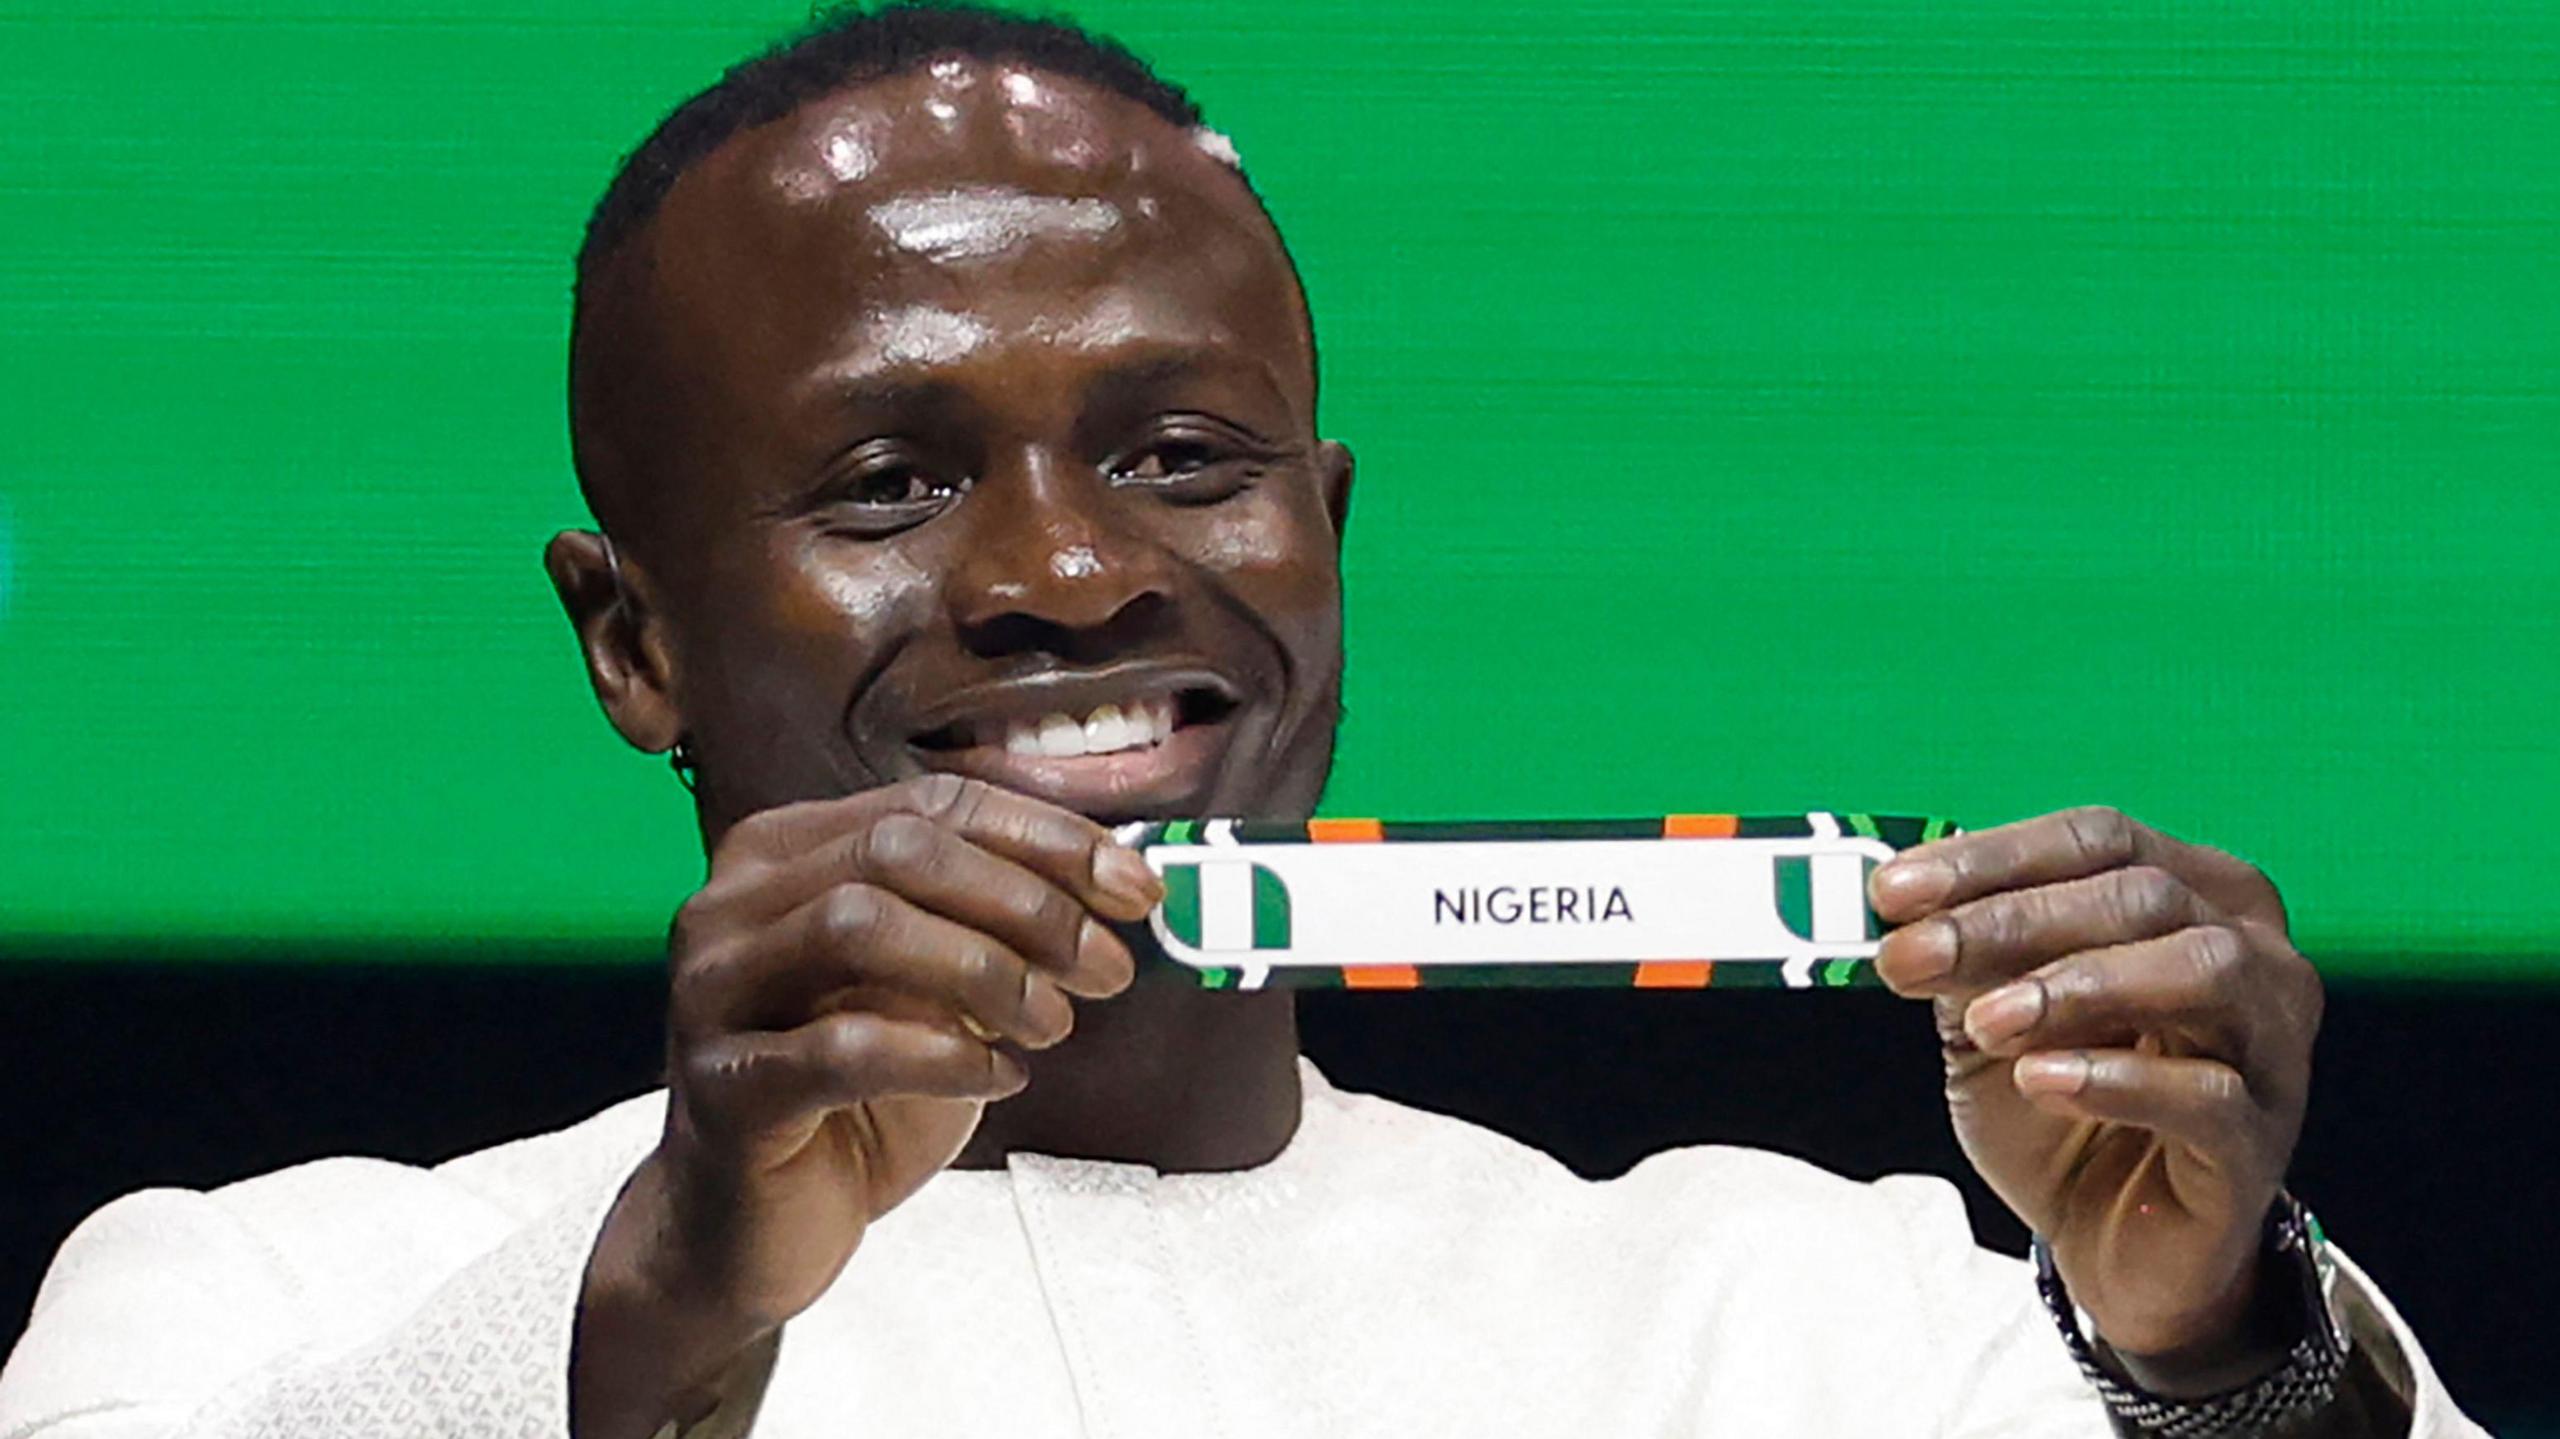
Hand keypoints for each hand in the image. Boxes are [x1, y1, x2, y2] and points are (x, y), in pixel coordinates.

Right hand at [572, 774, 1162, 1437]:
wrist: (751, 1228)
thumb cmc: (854, 1098)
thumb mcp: (937, 994)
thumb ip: (1001, 930)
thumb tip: (1123, 891)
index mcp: (785, 854)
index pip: (932, 804)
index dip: (1048, 839)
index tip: (1136, 890)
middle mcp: (732, 906)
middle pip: (897, 849)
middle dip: (1026, 902)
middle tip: (1108, 965)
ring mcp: (714, 993)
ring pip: (858, 926)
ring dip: (985, 970)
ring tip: (1054, 1023)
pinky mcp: (724, 1088)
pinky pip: (843, 1046)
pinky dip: (944, 1055)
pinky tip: (1000, 1076)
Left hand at [1870, 806, 2323, 1370]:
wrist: (2110, 1239)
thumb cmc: (2060, 1102)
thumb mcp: (1991, 1015)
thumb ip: (1963, 956)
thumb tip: (1901, 901)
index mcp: (2192, 891)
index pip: (2098, 840)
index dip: (1993, 856)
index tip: (1892, 891)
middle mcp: (2251, 950)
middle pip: (2140, 895)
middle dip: (2011, 921)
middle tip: (1910, 955)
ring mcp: (2270, 1042)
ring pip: (2200, 970)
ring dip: (2079, 985)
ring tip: (1988, 1021)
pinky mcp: (2261, 1136)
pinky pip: (2208, 1093)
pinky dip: (2117, 1079)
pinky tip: (2041, 1079)